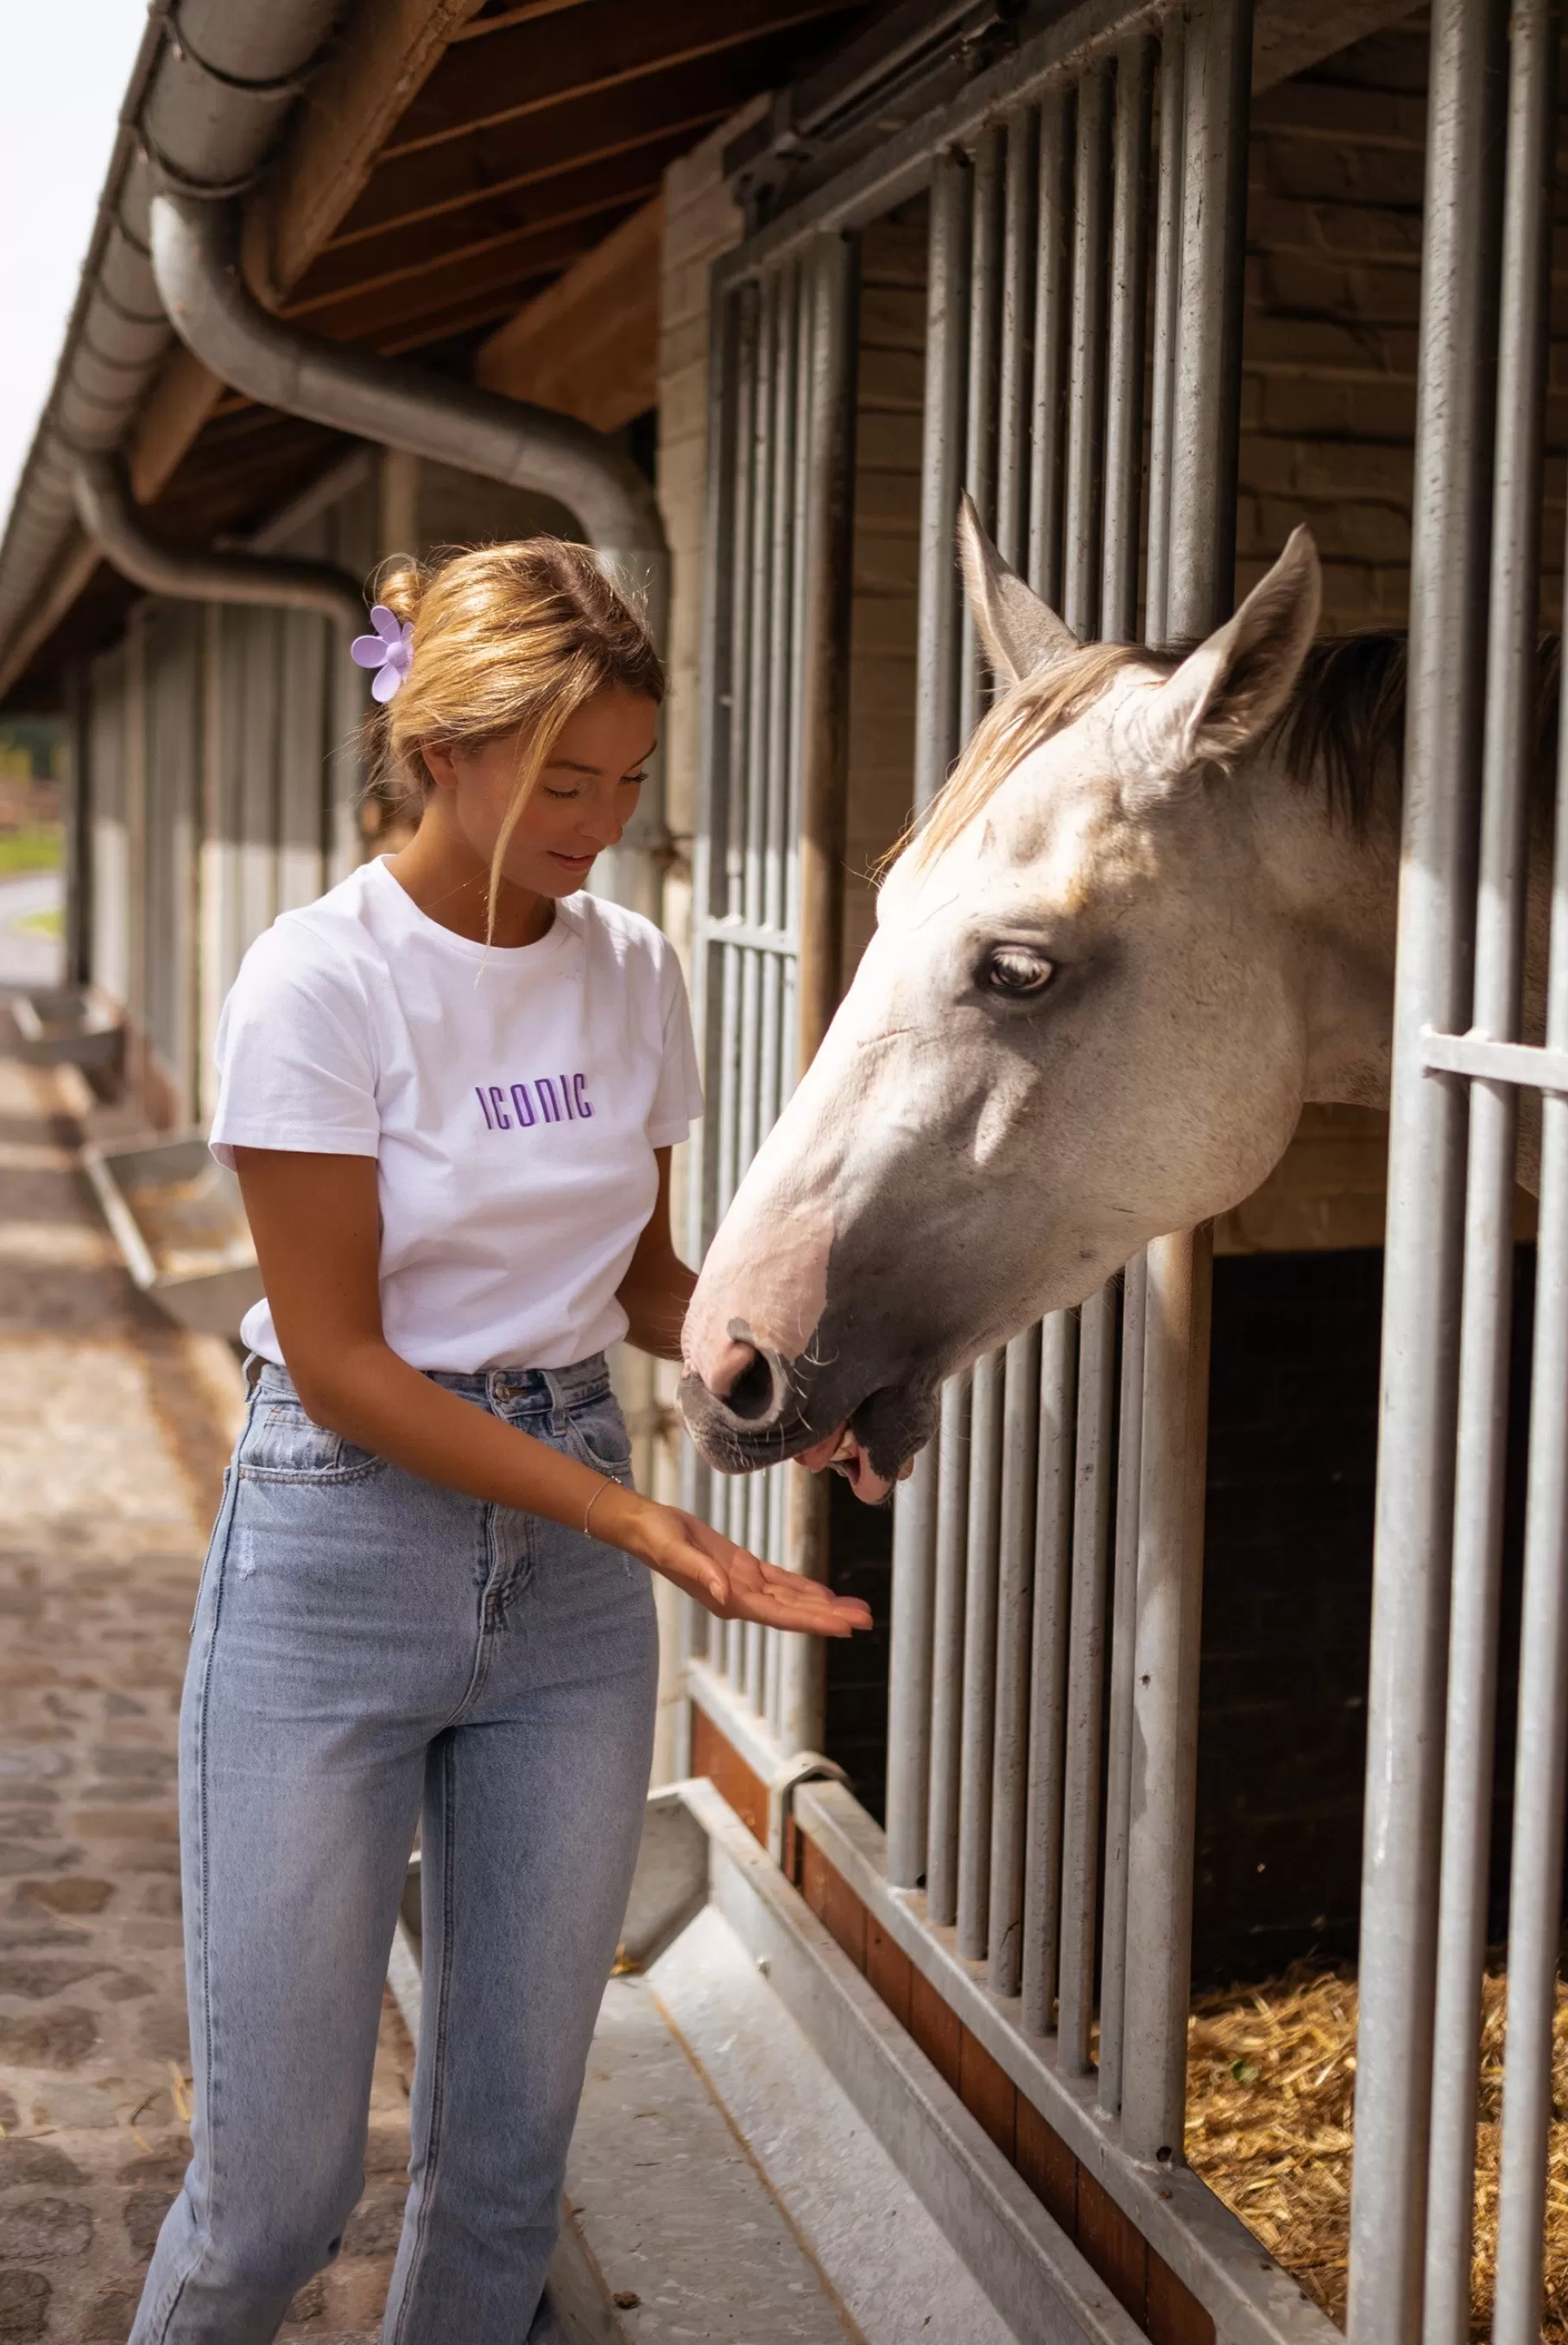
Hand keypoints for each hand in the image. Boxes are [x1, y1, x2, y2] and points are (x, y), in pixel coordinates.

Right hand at [634, 1504, 872, 1638]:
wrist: (644, 1527)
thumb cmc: (656, 1539)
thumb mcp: (675, 1552)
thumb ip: (701, 1573)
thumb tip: (727, 1596)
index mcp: (729, 1599)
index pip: (781, 1614)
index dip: (814, 1620)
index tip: (844, 1626)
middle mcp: (741, 1598)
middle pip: (795, 1611)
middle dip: (831, 1616)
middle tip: (867, 1620)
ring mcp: (743, 1585)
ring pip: (793, 1598)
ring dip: (825, 1604)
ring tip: (857, 1609)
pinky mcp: (742, 1568)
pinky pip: (781, 1582)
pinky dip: (805, 1588)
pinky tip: (826, 1593)